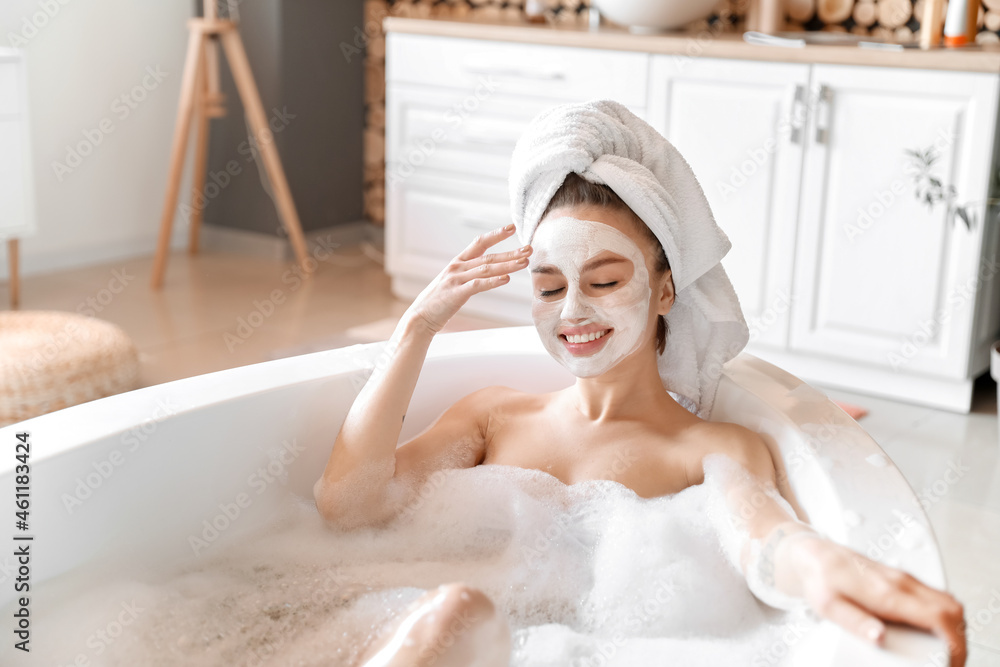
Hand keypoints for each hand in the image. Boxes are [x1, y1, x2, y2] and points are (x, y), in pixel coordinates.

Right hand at [405, 224, 531, 333]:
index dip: (496, 235)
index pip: (479, 243)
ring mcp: (456, 280)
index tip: (511, 228)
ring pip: (486, 269)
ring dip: (507, 265)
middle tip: (528, 248)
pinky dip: (493, 282)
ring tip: (524, 262)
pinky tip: (505, 279)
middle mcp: (457, 268)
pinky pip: (478, 285)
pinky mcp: (456, 293)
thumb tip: (489, 271)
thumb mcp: (454, 282)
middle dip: (510, 252)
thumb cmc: (438, 302)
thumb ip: (469, 275)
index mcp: (457, 263)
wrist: (420, 317)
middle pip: (488, 256)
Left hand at [787, 536, 965, 665]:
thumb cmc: (820, 579)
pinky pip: (935, 595)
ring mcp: (904, 578)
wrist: (814, 555)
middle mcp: (901, 582)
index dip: (953, 642)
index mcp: (887, 591)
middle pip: (951, 608)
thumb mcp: (829, 606)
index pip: (938, 615)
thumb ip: (855, 623)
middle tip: (949, 659)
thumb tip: (878, 638)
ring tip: (943, 649)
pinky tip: (931, 630)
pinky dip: (944, 615)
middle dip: (958, 638)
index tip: (952, 660)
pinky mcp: (902, 578)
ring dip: (954, 626)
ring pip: (947, 600)